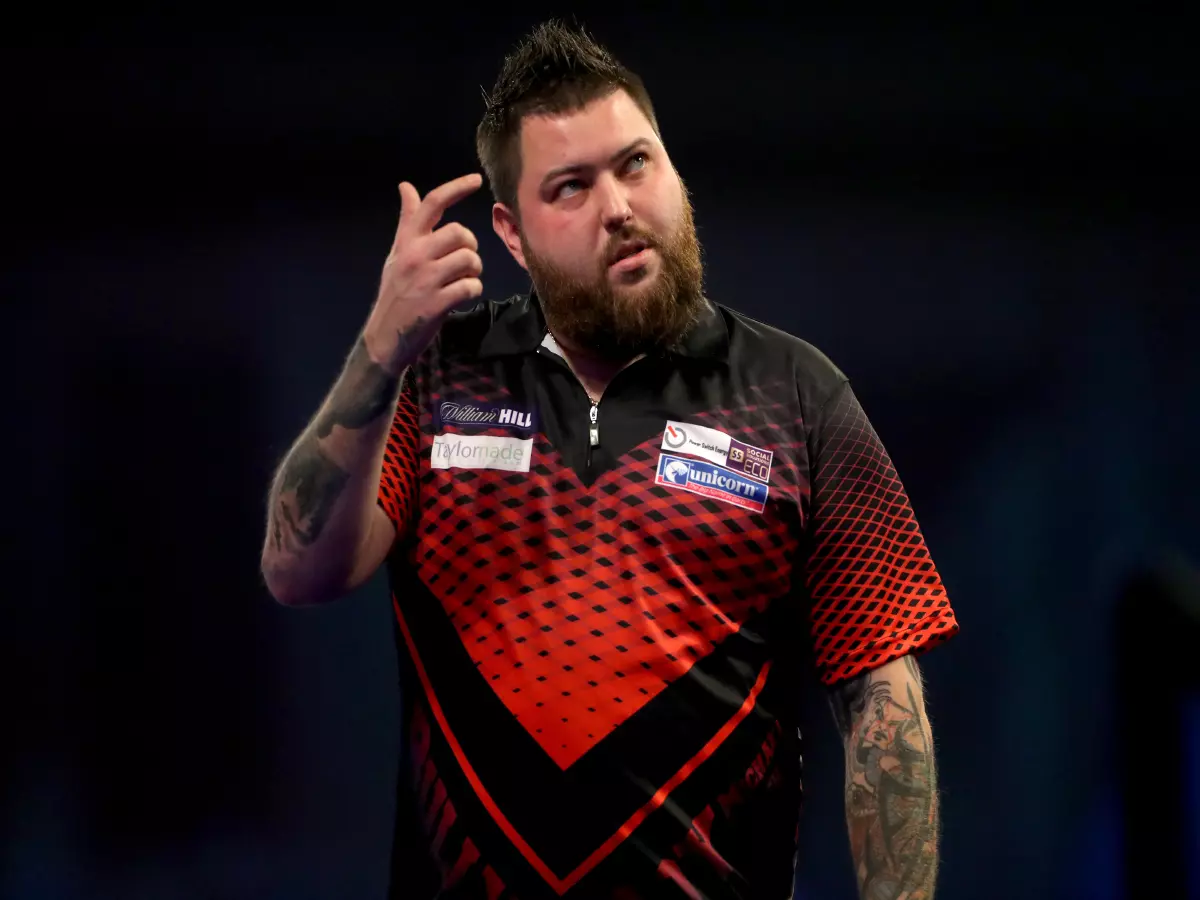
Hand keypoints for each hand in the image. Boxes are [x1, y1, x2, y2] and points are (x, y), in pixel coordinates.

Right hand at [362, 173, 483, 373]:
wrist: (385, 337)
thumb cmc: (396, 293)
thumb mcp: (397, 254)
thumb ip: (408, 222)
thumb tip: (406, 187)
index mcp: (406, 242)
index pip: (431, 205)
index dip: (456, 188)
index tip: (476, 179)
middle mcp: (414, 256)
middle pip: (460, 233)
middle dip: (471, 246)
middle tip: (465, 261)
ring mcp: (424, 280)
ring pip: (469, 260)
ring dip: (474, 271)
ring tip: (463, 280)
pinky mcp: (435, 303)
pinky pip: (471, 287)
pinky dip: (472, 291)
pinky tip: (461, 297)